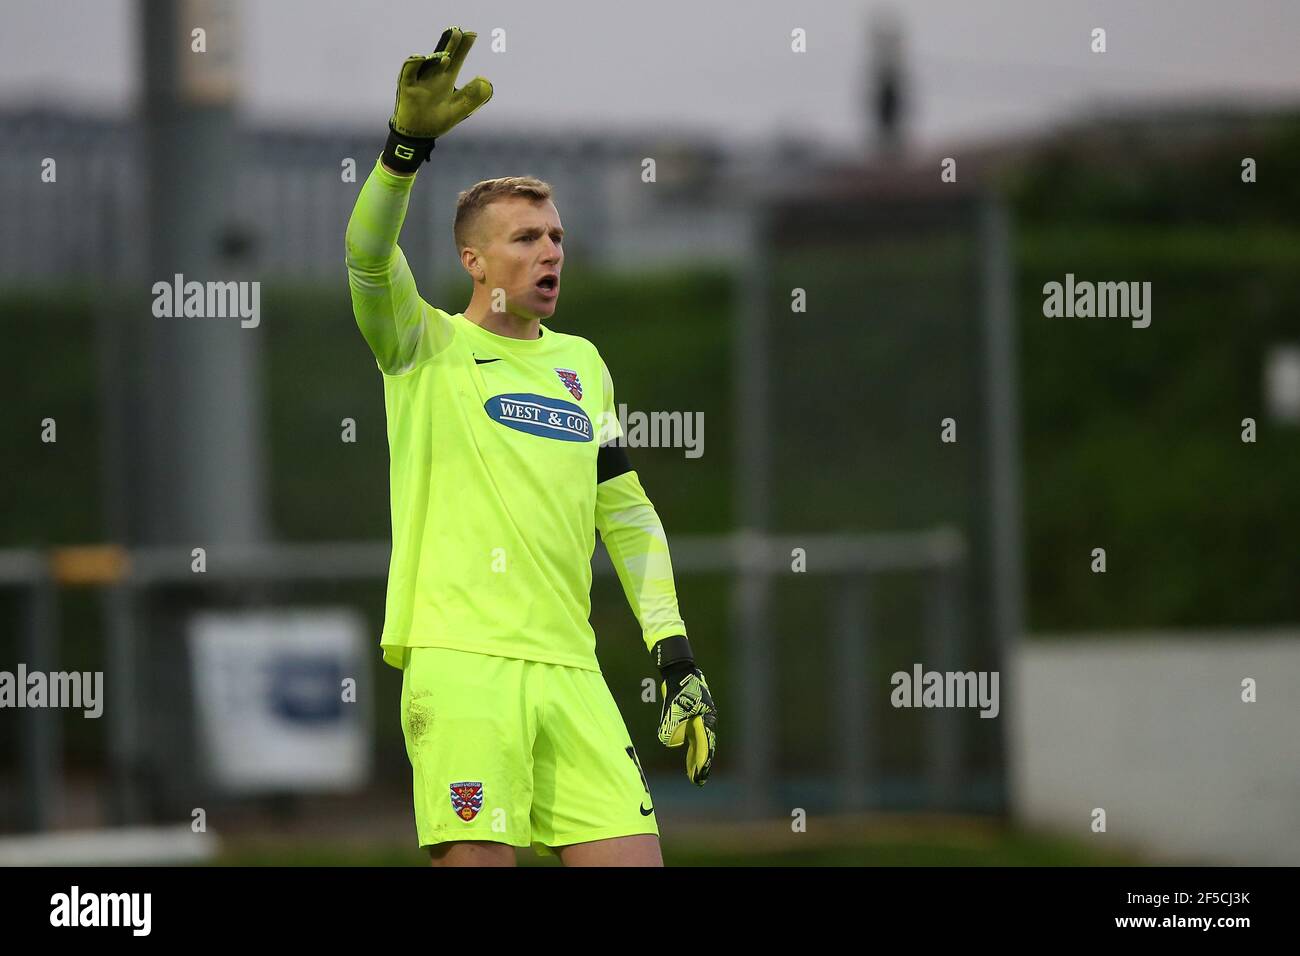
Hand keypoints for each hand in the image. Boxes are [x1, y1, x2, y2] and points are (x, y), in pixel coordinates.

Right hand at [391, 26, 492, 140]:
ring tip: (446, 56)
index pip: (457, 59)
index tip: (472, 34)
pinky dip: (413, 63)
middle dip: (450, 44)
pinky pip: (408, 71)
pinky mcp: (406, 86)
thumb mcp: (459, 110)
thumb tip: (486, 81)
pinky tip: (421, 58)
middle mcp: (433, 76)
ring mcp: (419, 79)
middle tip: (458, 31)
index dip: (464, 47)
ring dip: (435, 57)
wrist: (418, 135)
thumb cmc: (437, 120)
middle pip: (443, 55)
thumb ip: (472, 97)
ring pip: (427, 62)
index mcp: (446, 79)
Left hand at [658, 661, 717, 785]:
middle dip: (701, 765)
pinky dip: (692, 751)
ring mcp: (701, 721)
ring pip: (700, 745)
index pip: (704, 745)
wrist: (679, 673)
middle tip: (698, 781)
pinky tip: (688, 760)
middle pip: (705, 747)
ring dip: (696, 760)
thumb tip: (670, 743)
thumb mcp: (674, 707)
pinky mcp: (694, 720)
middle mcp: (706, 722)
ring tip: (694, 776)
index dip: (702, 761)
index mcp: (705, 720)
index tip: (699, 776)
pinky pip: (695, 739)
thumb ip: (671, 725)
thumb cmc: (678, 689)